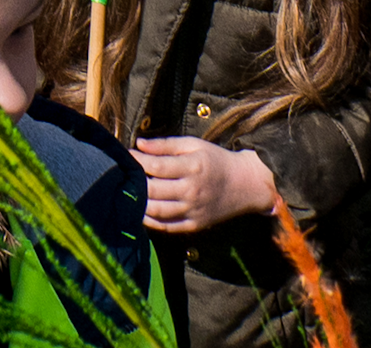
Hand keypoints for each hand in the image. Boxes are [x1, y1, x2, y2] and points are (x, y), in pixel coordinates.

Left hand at [132, 135, 274, 233]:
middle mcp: (192, 191)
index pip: (157, 167)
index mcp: (192, 167)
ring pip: (157, 211)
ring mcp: (193, 211)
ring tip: (128, 193)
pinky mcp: (194, 225)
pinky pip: (167, 227)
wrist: (246, 185)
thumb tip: (139, 144)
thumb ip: (165, 144)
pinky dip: (150, 221)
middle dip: (134, 183)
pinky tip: (140, 211)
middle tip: (123, 175)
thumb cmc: (216, 160)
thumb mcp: (194, 144)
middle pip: (153, 191)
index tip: (126, 155)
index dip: (137, 161)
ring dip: (138, 203)